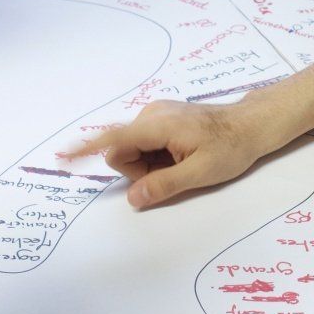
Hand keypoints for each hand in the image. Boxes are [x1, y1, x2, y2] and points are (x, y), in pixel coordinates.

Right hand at [60, 98, 279, 207]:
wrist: (251, 124)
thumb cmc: (231, 147)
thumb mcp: (200, 173)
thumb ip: (164, 186)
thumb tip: (133, 198)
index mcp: (157, 125)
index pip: (113, 138)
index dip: (86, 150)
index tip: (62, 157)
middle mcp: (151, 115)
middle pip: (122, 151)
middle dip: (139, 170)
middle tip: (173, 173)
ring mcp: (155, 115)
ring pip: (132, 149)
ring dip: (149, 165)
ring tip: (181, 163)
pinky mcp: (161, 119)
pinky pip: (143, 143)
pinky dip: (155, 156)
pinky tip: (180, 156)